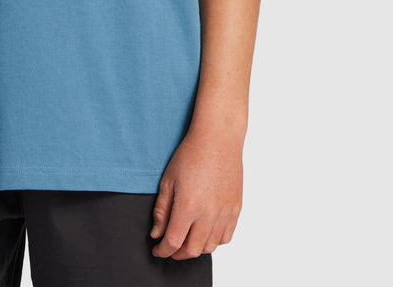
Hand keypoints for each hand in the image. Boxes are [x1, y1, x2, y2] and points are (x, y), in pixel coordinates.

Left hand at [149, 130, 242, 259]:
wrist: (217, 139)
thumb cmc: (190, 154)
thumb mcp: (168, 180)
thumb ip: (161, 210)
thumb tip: (157, 233)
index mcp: (188, 206)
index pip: (173, 242)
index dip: (163, 250)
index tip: (157, 249)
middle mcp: (208, 214)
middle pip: (192, 250)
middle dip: (177, 253)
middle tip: (169, 247)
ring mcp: (224, 213)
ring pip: (210, 247)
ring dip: (195, 249)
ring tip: (186, 240)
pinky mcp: (235, 209)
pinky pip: (225, 237)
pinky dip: (214, 241)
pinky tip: (204, 233)